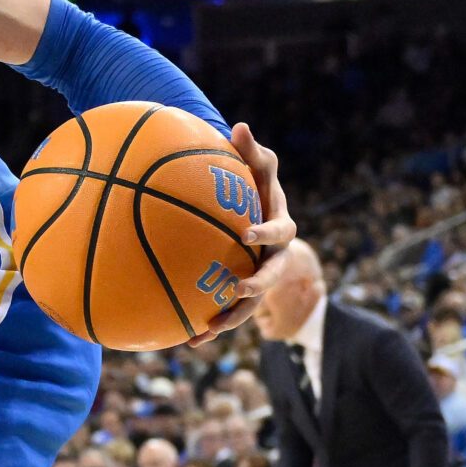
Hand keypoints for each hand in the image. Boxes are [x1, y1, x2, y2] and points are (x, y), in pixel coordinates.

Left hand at [195, 122, 298, 341]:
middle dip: (258, 284)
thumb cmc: (252, 185)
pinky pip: (228, 312)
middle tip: (239, 287)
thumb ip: (250, 152)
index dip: (266, 231)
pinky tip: (186, 342)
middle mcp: (275, 254)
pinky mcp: (243, 292)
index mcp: (279, 224)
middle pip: (272, 274)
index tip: (246, 233)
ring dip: (233, 316)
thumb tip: (240, 125)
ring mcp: (261, 275)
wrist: (253, 213)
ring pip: (251, 303)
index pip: (279, 227)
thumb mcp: (253, 167)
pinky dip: (210, 327)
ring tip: (210, 329)